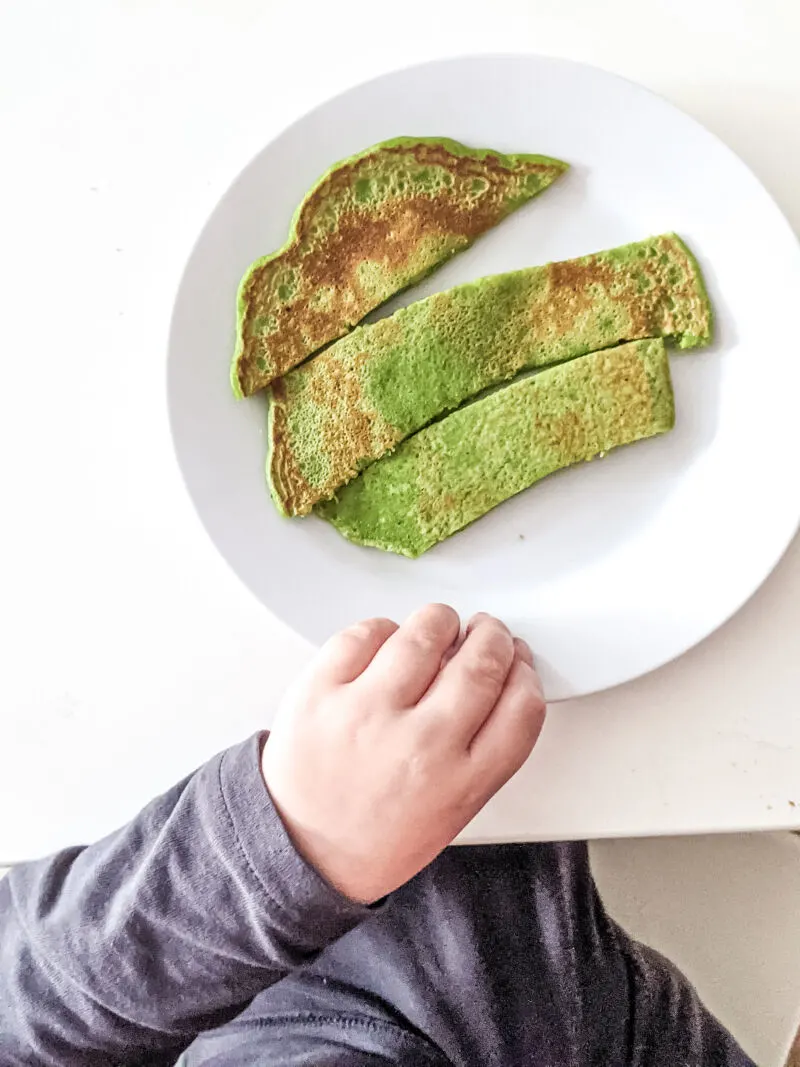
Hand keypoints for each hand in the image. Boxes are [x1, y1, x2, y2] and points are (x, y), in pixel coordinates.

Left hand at [261, 604, 545, 903]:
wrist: (299, 853)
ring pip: (426, 634)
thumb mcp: (451, 811)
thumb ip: (481, 753)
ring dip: (441, 622)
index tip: (518, 663)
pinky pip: (366, 633)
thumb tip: (497, 682)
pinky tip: (388, 644)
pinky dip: (384, 629)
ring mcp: (367, 714)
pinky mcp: (321, 691)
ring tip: (439, 628)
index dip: (526, 674)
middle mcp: (419, 745)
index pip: (521, 708)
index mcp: (460, 783)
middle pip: (481, 664)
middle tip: (485, 633)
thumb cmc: (372, 837)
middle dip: (492, 638)